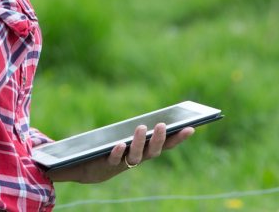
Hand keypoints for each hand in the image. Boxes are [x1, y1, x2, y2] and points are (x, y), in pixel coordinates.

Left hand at [45, 124, 193, 183]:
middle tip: (164, 125)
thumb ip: (140, 129)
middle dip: (160, 139)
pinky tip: (120, 143)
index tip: (191, 127)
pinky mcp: (105, 165)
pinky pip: (113, 160)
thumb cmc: (110, 147)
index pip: (166, 146)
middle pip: (153, 152)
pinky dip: (117, 152)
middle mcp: (137, 159)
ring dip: (140, 142)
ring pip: (135, 156)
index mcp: (144, 151)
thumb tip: (158, 113)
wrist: (87, 167)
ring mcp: (122, 163)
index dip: (179, 138)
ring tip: (142, 127)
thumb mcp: (126, 136)